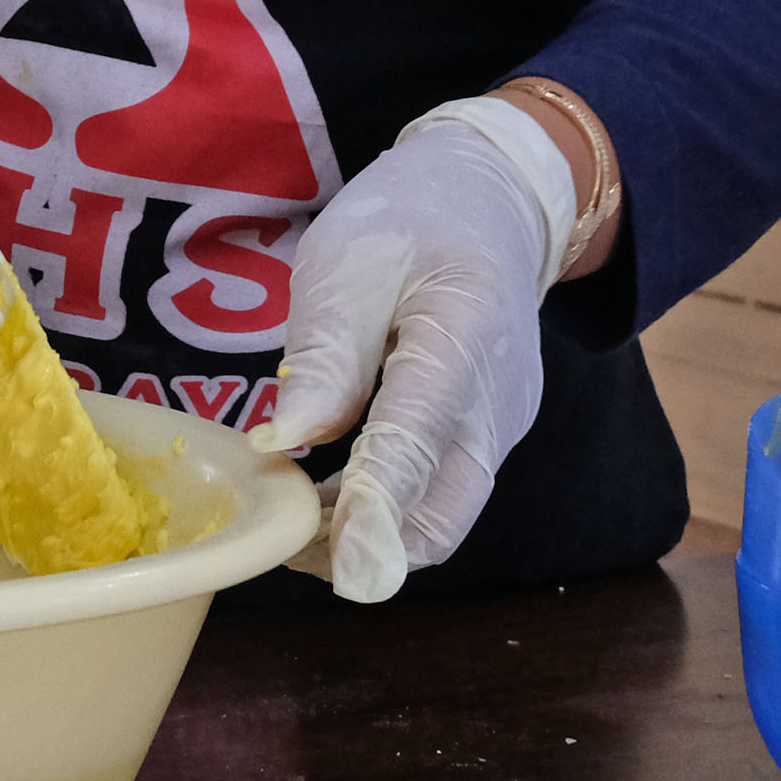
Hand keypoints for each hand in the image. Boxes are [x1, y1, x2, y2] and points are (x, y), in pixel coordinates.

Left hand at [246, 96, 573, 600]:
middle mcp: (496, 402)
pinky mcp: (488, 437)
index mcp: (463, 338)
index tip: (349, 576)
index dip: (377, 512)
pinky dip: (385, 506)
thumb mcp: (348, 264)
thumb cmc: (409, 223)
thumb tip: (283, 443)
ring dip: (369, 531)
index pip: (416, 442)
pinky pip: (439, 491)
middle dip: (363, 543)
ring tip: (292, 513)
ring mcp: (500, 426)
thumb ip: (326, 355)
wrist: (490, 204)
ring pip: (439, 514)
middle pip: (440, 512)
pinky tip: (327, 492)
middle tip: (281, 534)